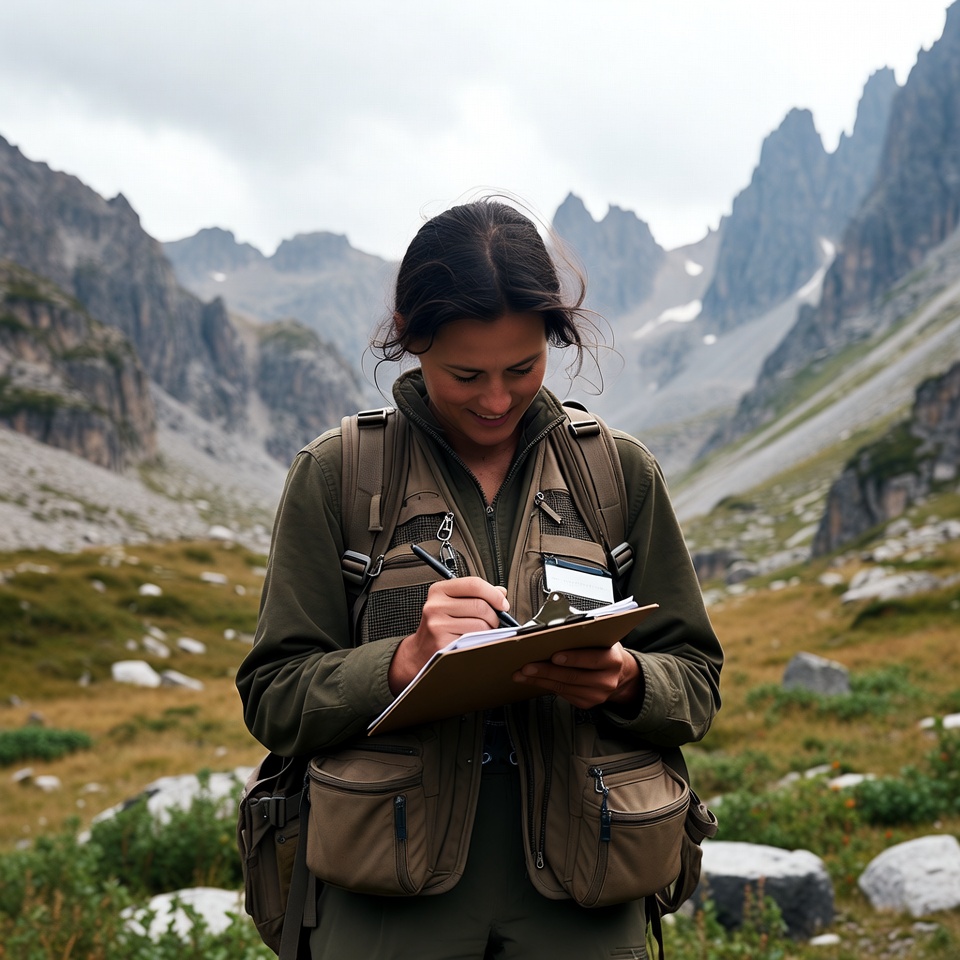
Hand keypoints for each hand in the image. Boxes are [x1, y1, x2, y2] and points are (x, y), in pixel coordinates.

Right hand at [388, 578, 510, 693]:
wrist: (421, 651)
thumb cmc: (440, 626)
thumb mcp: (453, 603)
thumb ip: (476, 595)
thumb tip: (501, 592)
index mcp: (439, 590)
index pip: (473, 584)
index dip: (494, 594)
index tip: (503, 604)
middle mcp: (435, 606)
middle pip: (480, 605)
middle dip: (494, 616)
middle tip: (493, 622)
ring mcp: (437, 625)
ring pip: (481, 624)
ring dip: (489, 630)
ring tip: (482, 632)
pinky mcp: (442, 643)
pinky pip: (475, 640)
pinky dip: (481, 641)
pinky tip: (474, 641)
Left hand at [513, 642, 642, 709]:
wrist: (619, 674)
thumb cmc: (604, 650)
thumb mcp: (602, 638)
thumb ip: (586, 633)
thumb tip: (557, 625)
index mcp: (613, 660)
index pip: (592, 659)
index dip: (573, 658)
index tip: (554, 656)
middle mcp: (607, 680)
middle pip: (573, 676)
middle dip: (546, 671)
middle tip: (527, 667)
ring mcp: (597, 695)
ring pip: (564, 687)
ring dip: (540, 680)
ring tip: (522, 674)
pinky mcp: (587, 703)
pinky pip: (562, 694)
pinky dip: (545, 686)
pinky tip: (533, 680)